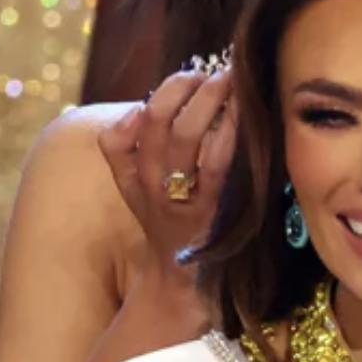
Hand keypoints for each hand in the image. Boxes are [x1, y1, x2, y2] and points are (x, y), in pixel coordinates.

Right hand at [98, 64, 237, 283]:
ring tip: (230, 80)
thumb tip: (137, 108)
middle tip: (213, 73)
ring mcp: (181, 200)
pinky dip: (227, 130)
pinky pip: (216, 162)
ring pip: (184, 134)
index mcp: (132, 182)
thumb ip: (130, 153)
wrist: (187, 289)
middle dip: (184, 85)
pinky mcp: (214, 212)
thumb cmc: (173, 231)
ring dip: (208, 99)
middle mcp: (150, 189)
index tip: (184, 81)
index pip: (118, 137)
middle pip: (155, 120)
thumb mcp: (139, 195)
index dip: (150, 101)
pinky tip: (243, 114)